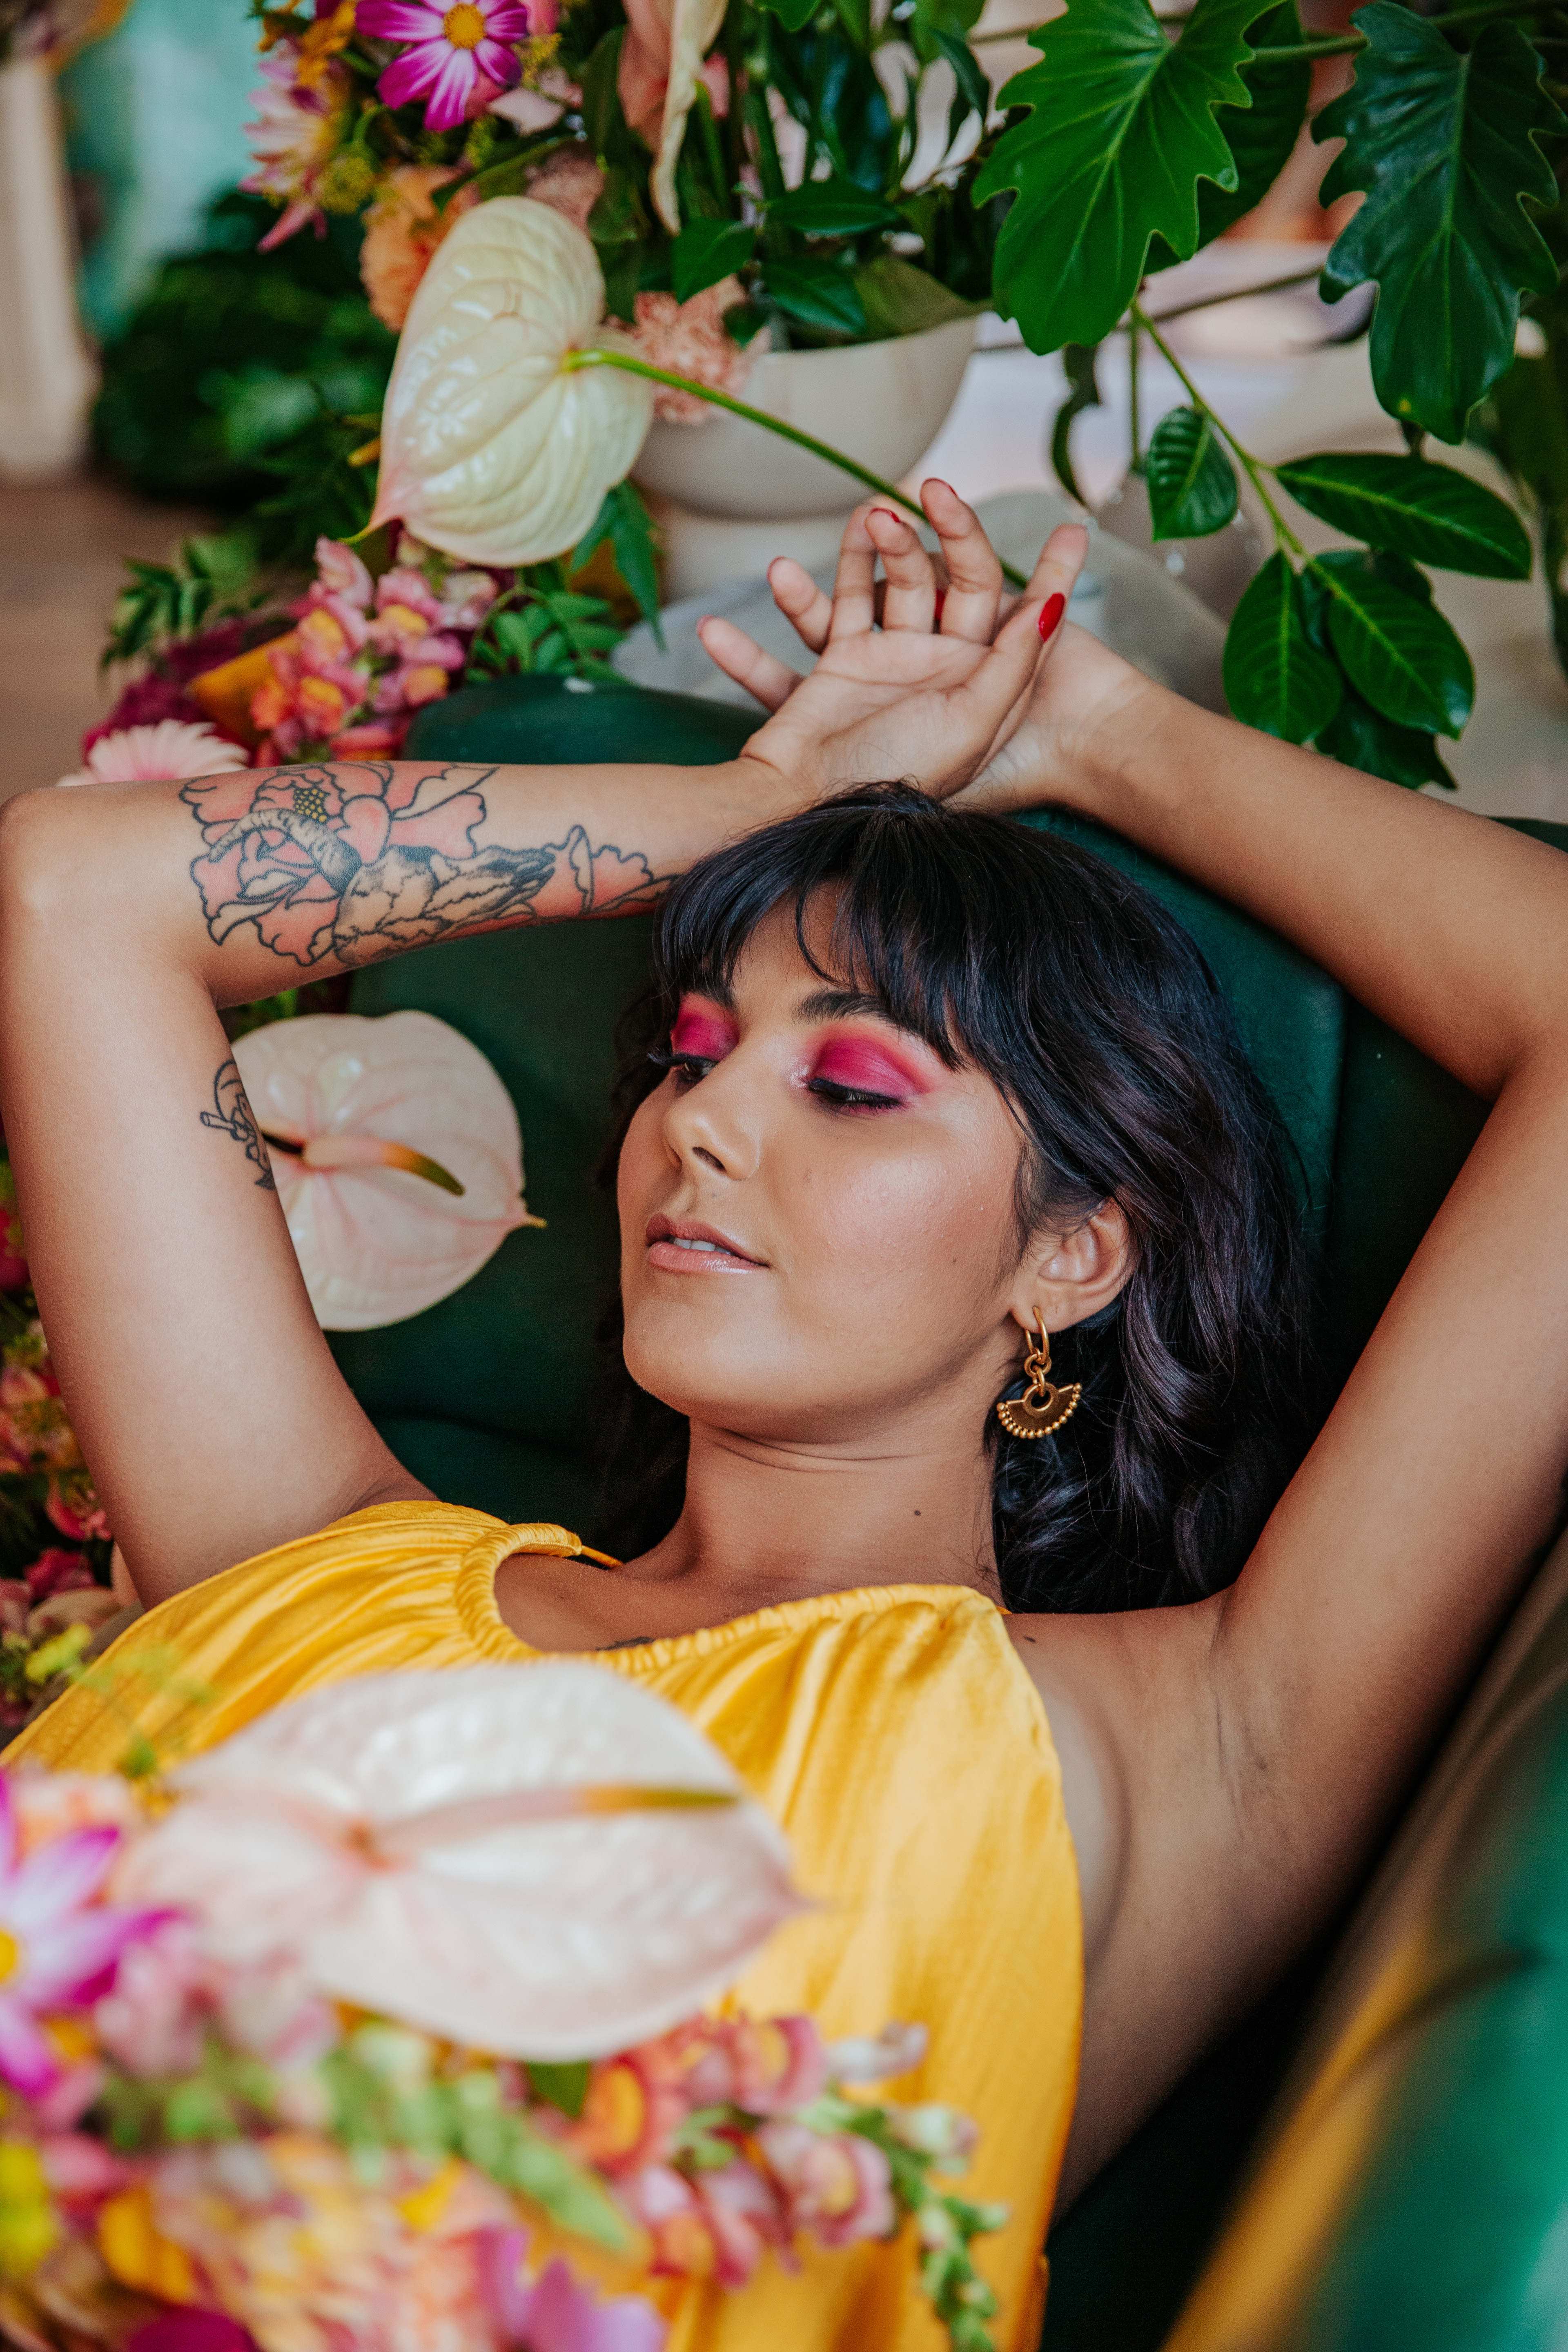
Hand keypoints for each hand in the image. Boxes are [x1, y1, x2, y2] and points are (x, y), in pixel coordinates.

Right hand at [698, 482, 1087, 806]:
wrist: (805, 804)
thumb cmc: (894, 774)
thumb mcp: (972, 724)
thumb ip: (1012, 664)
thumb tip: (1052, 605)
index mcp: (985, 690)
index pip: (1026, 621)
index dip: (1054, 577)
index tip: (1072, 534)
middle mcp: (946, 670)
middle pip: (962, 583)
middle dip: (953, 532)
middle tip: (937, 490)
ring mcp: (896, 659)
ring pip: (905, 579)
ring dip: (891, 543)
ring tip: (875, 514)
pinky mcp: (847, 657)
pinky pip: (850, 596)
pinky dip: (849, 563)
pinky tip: (849, 528)